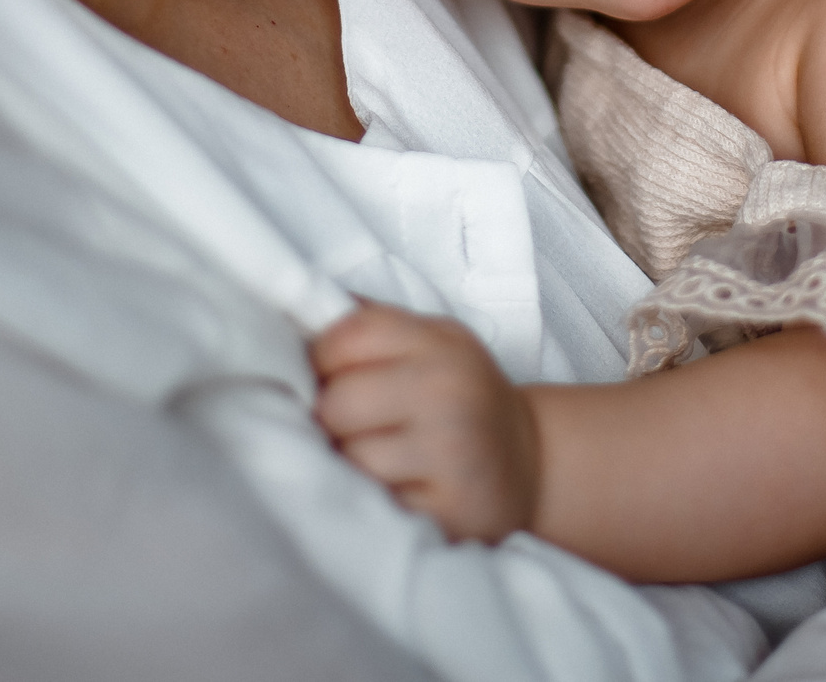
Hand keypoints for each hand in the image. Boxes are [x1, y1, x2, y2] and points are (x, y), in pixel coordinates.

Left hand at [311, 301, 540, 543]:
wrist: (533, 465)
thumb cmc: (465, 398)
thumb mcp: (436, 342)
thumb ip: (373, 325)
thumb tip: (292, 310)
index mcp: (440, 345)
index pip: (343, 337)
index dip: (322, 360)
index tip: (334, 377)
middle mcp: (448, 393)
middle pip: (335, 403)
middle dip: (332, 420)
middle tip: (357, 428)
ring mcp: (451, 455)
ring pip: (348, 460)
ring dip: (351, 467)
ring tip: (381, 462)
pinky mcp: (448, 513)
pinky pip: (373, 507)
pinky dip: (375, 504)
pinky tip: (399, 492)